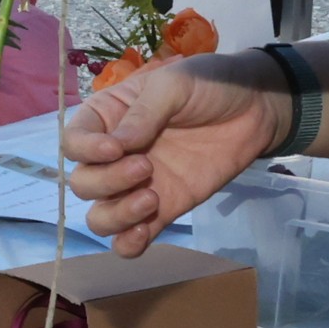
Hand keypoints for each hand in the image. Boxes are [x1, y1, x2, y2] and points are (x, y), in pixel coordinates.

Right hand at [62, 55, 290, 256]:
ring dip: (116, 215)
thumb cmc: (208, 84)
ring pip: (99, 217)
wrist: (256, 109)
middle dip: (107, 182)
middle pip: (82, 183)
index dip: (85, 151)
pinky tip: (145, 232)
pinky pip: (130, 239)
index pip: (72, 142)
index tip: (116, 149)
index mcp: (108, 118)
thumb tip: (116, 147)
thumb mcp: (173, 84)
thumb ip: (143, 114)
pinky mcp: (162, 210)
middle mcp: (114, 156)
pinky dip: (128, 243)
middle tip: (146, 167)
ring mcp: (136, 186)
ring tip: (151, 199)